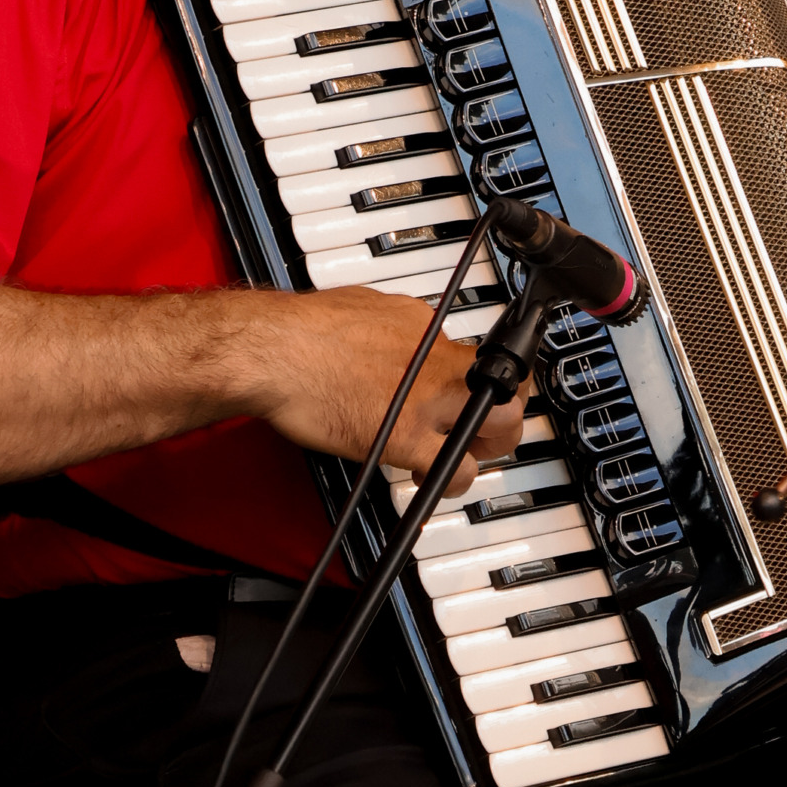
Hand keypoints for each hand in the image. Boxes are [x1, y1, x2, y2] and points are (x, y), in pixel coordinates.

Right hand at [234, 285, 525, 491]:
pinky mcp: (408, 439)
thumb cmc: (303, 331)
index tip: (478, 389)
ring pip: (500, 426)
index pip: (481, 352)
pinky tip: (432, 479)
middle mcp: (437, 362)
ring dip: (488, 446)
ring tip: (465, 455)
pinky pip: (455, 468)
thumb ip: (397, 325)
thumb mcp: (365, 305)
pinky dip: (451, 481)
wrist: (277, 353)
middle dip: (505, 411)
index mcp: (427, 329)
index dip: (486, 376)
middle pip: (508, 386)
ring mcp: (427, 401)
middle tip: (483, 428)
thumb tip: (403, 333)